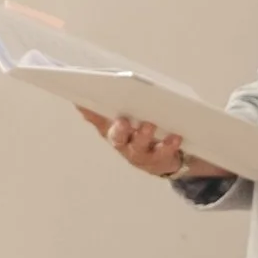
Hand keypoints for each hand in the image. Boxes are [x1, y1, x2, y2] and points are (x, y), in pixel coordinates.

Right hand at [80, 108, 198, 179]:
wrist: (162, 161)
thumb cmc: (138, 136)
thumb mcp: (119, 124)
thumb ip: (103, 112)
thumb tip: (81, 96)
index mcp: (112, 131)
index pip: (96, 119)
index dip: (89, 111)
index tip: (84, 100)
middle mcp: (123, 144)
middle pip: (117, 137)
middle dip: (118, 129)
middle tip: (121, 120)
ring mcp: (141, 154)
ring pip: (140, 145)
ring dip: (143, 136)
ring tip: (148, 125)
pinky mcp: (160, 160)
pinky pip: (164, 153)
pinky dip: (169, 144)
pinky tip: (175, 137)